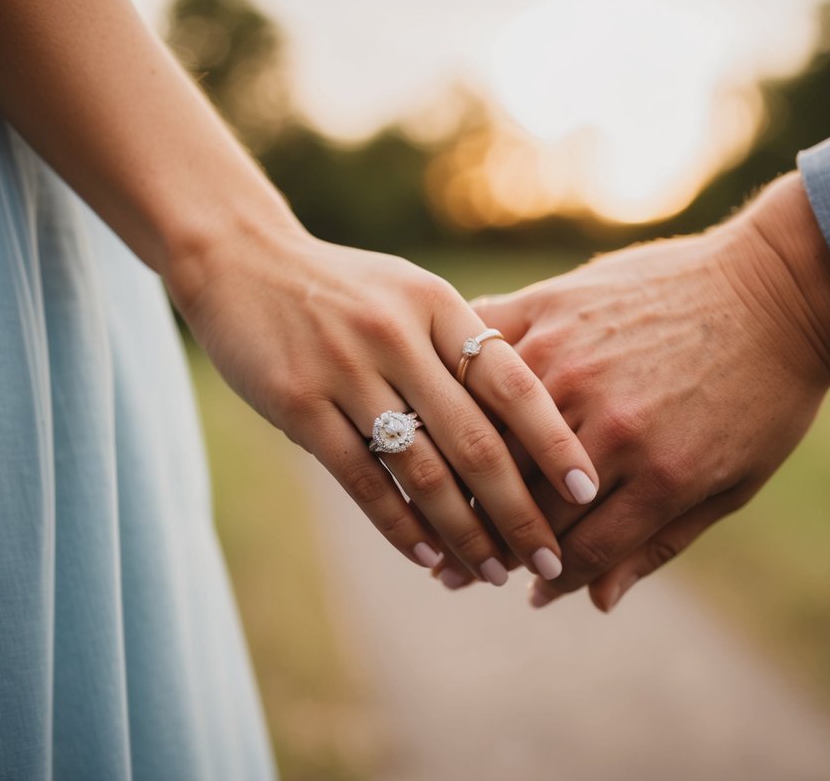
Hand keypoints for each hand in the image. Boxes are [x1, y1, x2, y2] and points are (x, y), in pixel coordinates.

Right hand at [167, 211, 598, 584]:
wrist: (241, 258)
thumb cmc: (343, 287)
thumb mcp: (411, 294)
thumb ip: (461, 344)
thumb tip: (524, 421)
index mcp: (439, 307)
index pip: (513, 384)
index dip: (555, 442)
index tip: (588, 492)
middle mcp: (399, 336)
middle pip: (476, 439)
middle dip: (518, 510)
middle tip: (548, 559)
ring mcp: (347, 370)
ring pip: (422, 470)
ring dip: (463, 531)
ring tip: (492, 572)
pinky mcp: (299, 404)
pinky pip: (362, 479)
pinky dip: (400, 525)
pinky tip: (429, 558)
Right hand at [442, 174, 829, 606]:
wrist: (779, 287)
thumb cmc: (766, 392)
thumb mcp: (732, 483)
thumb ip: (659, 544)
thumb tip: (595, 602)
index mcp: (661, 475)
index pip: (579, 549)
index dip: (548, 578)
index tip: (526, 590)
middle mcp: (609, 423)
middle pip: (526, 501)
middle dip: (493, 543)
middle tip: (464, 567)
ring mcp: (575, 360)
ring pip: (494, 432)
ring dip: (464, 474)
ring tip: (444, 502)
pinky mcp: (556, 307)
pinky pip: (489, 351)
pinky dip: (463, 382)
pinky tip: (446, 407)